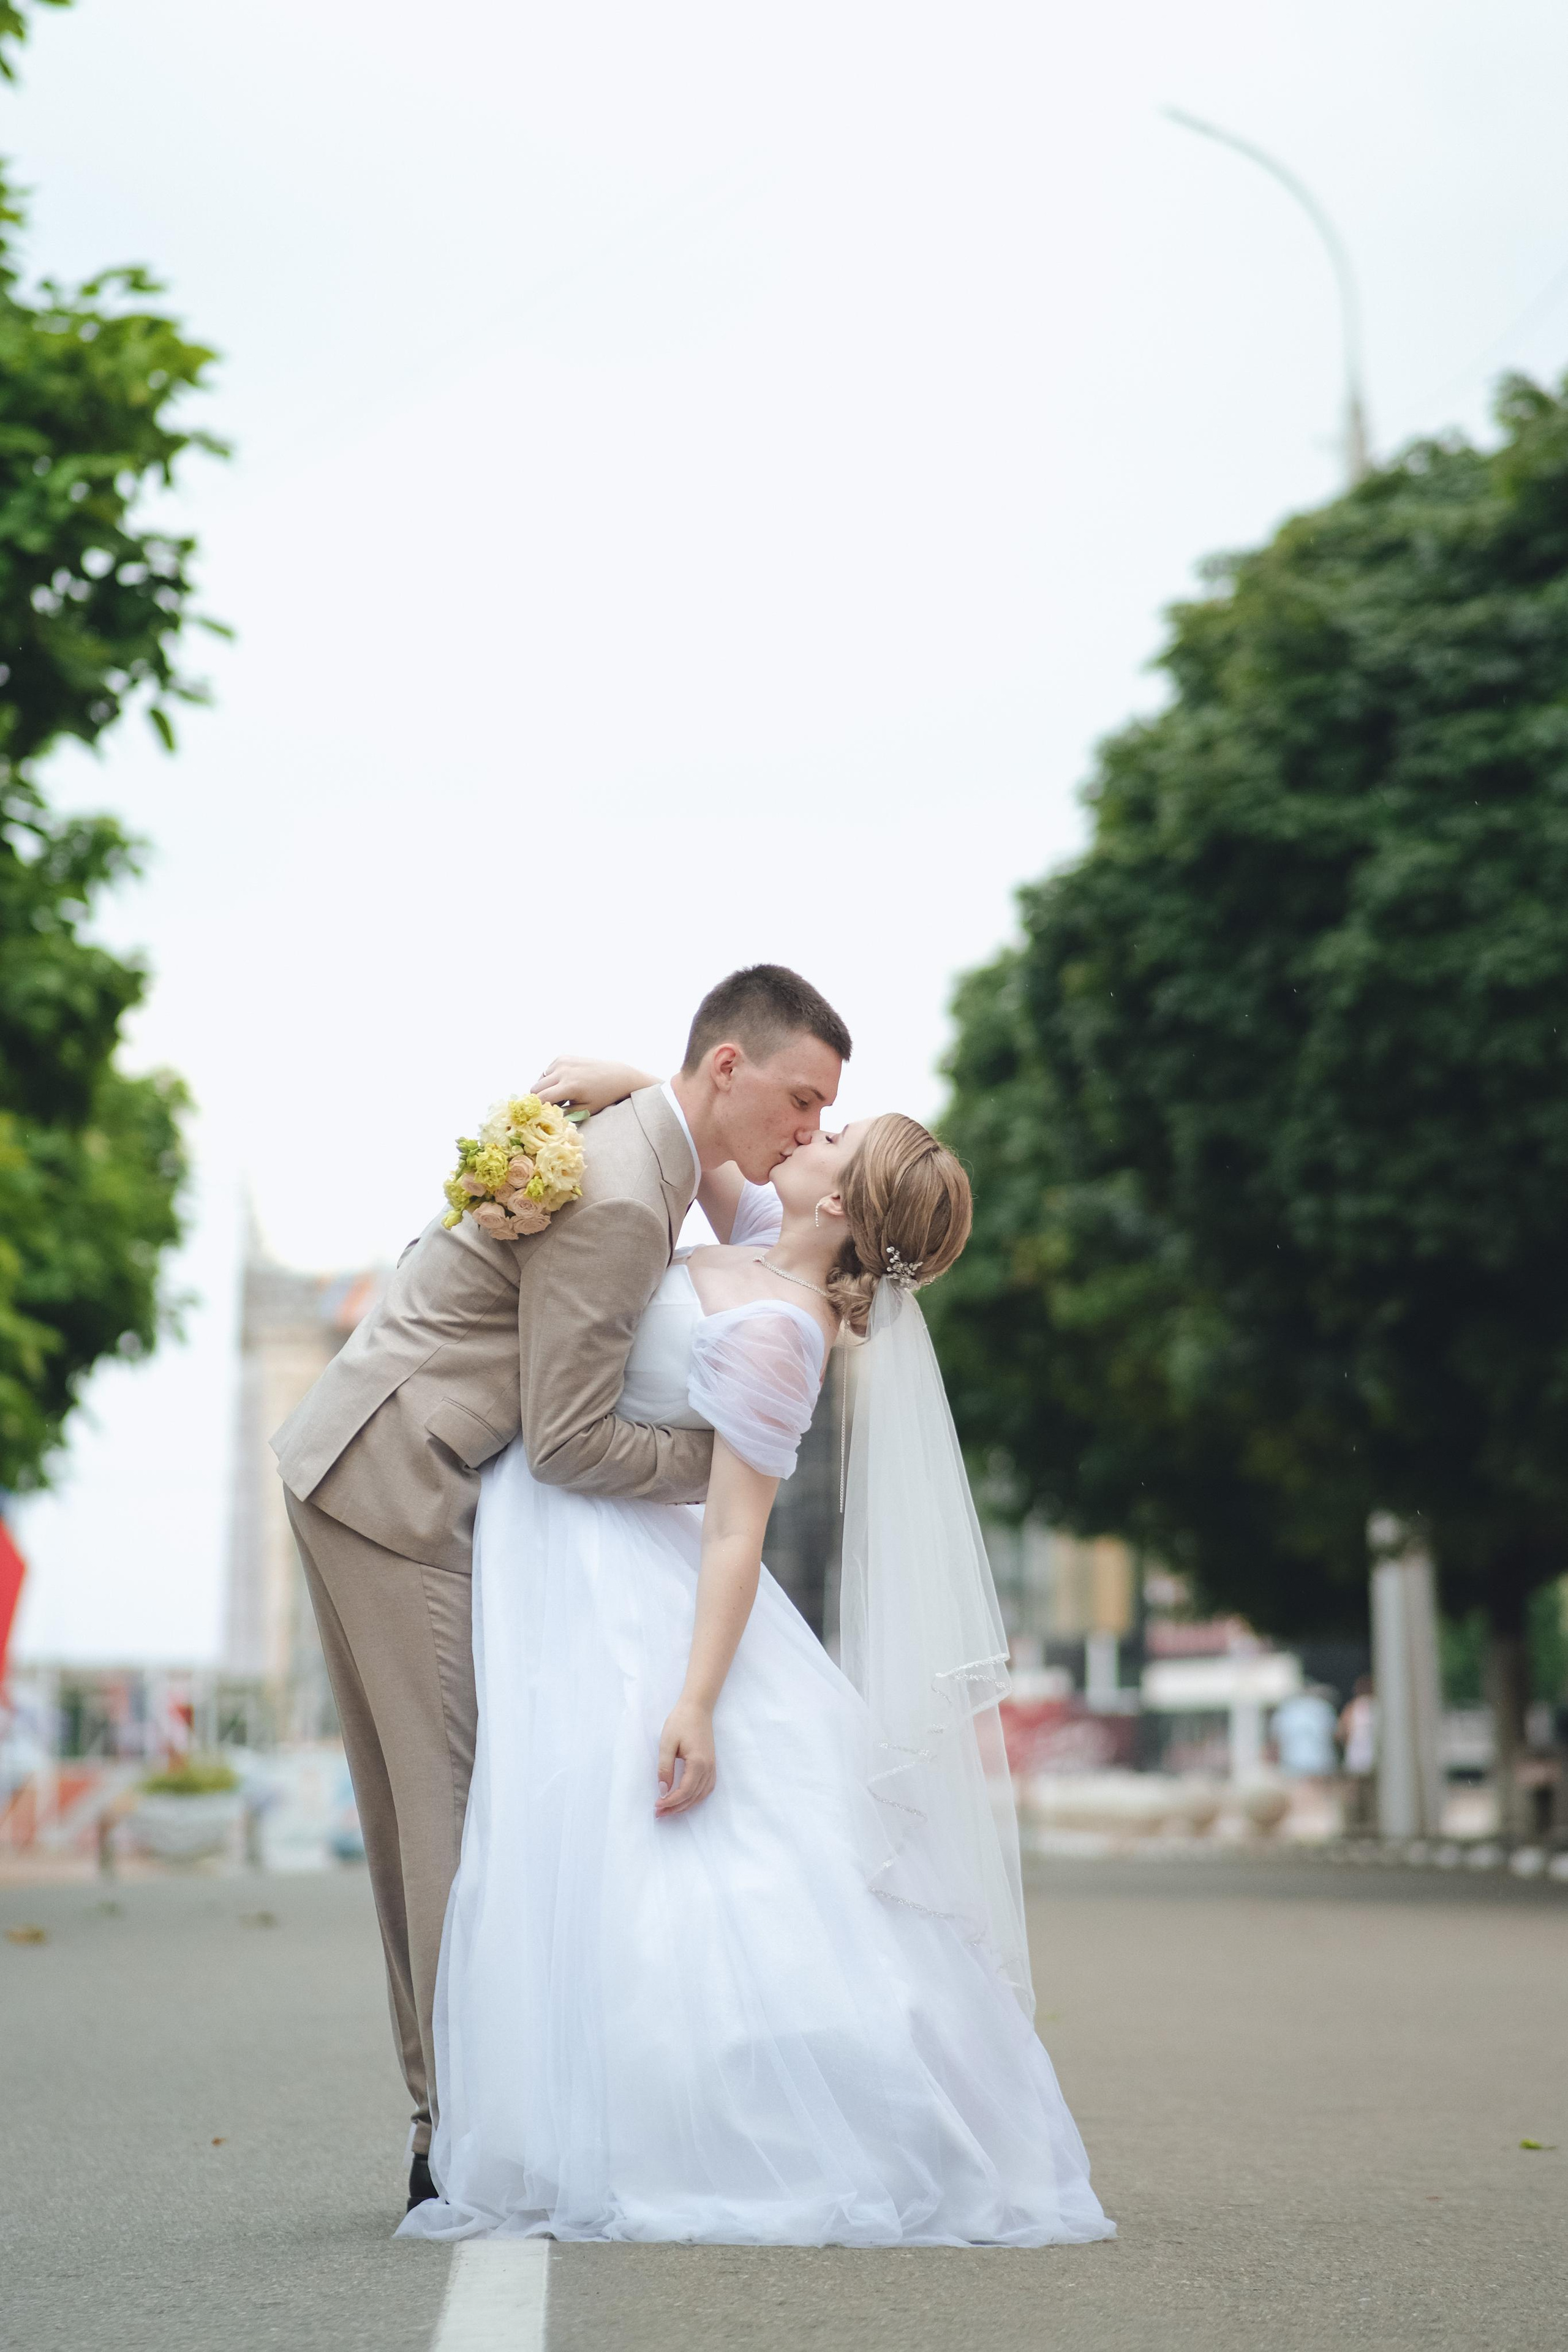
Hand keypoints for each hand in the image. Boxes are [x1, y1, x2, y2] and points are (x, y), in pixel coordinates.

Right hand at [532, 1055, 657, 1115]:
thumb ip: (564, 1113)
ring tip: (559, 1094)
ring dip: (545, 1088)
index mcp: (569, 1086)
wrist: (617, 1076)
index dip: (537, 1108)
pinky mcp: (563, 1057)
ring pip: (540, 1079)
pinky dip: (551, 1078)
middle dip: (540, 1098)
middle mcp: (563, 1071)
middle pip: (536, 1087)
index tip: (539, 1114)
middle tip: (551, 1105)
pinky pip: (548, 1070)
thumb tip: (547, 1114)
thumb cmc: (603, 1096)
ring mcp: (562, 1062)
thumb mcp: (586, 1110)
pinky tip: (563, 1082)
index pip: (541, 1098)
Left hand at [655, 1696, 715, 1816]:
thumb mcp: (667, 1743)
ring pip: (701, 1795)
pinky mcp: (711, 1764)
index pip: (684, 1791)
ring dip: (686, 1805)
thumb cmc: (680, 1722)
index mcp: (698, 1763)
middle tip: (659, 1813)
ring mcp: (712, 1767)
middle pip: (693, 1797)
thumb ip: (665, 1768)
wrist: (697, 1708)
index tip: (656, 1806)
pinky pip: (707, 1788)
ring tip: (670, 1810)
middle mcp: (708, 1768)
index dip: (670, 1802)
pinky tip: (686, 1799)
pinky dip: (696, 1798)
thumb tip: (663, 1791)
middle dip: (676, 1808)